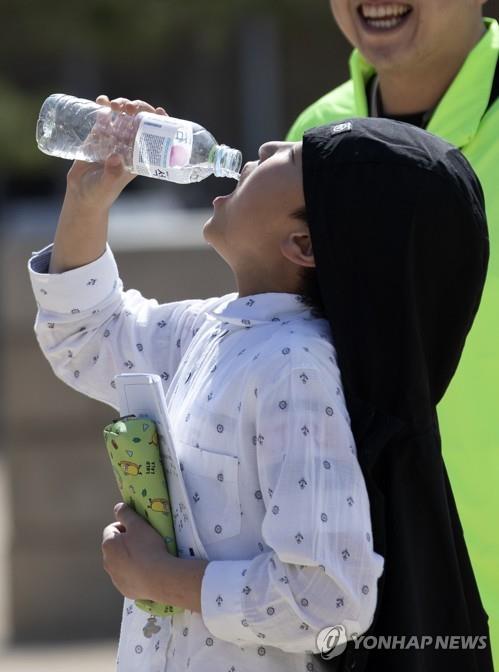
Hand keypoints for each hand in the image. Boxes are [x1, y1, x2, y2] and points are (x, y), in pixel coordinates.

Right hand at [66, 95, 168, 211]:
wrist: (80, 194)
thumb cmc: (99, 194)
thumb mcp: (107, 185)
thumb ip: (111, 174)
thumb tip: (115, 157)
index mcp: (138, 157)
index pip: (153, 137)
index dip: (159, 122)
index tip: (158, 111)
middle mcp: (128, 146)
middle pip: (139, 121)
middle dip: (137, 109)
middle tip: (129, 107)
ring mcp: (113, 139)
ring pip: (123, 116)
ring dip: (122, 105)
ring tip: (114, 104)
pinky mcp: (98, 136)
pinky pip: (103, 117)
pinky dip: (104, 106)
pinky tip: (102, 100)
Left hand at [102, 501, 174, 601]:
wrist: (159, 578)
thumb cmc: (148, 548)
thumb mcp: (138, 525)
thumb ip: (126, 513)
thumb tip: (118, 507)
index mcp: (108, 545)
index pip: (111, 529)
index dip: (125, 526)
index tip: (137, 528)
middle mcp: (107, 562)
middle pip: (115, 547)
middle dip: (126, 543)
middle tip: (143, 541)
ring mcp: (115, 578)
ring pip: (120, 563)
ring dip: (129, 558)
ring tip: (147, 556)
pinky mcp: (124, 589)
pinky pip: (127, 577)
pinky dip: (134, 572)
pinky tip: (147, 570)